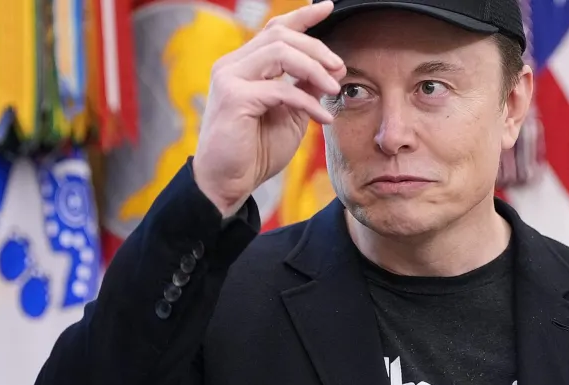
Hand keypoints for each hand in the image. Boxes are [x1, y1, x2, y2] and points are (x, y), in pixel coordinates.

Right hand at [192, 1, 345, 215]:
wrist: (228, 183)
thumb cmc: (255, 151)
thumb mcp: (289, 114)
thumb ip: (302, 88)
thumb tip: (326, 69)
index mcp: (244, 66)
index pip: (275, 29)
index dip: (302, 16)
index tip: (328, 7)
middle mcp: (232, 66)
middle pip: (280, 34)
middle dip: (317, 48)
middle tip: (340, 69)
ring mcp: (230, 79)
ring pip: (279, 51)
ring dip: (314, 68)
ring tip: (334, 89)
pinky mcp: (234, 99)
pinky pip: (280, 89)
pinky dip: (307, 101)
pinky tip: (323, 118)